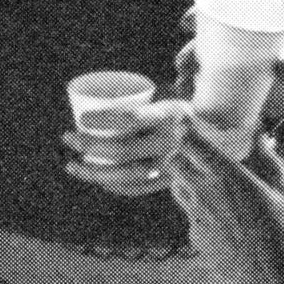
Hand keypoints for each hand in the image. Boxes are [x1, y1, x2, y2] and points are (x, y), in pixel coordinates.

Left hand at [61, 99, 186, 195]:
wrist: (217, 136)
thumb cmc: (178, 107)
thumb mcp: (165, 94)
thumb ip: (138, 98)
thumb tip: (92, 96)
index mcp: (171, 113)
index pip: (131, 119)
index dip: (102, 120)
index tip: (80, 118)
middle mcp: (173, 141)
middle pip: (123, 150)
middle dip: (88, 145)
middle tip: (67, 137)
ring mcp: (173, 164)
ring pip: (127, 174)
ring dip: (94, 172)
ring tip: (71, 164)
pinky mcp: (171, 179)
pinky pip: (139, 188)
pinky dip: (115, 186)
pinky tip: (97, 181)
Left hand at [160, 110, 283, 283]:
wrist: (272, 283)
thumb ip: (269, 160)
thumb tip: (259, 136)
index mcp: (228, 177)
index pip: (192, 142)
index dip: (183, 125)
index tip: (183, 116)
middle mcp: (204, 193)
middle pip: (172, 161)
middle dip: (180, 153)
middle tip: (197, 153)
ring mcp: (195, 216)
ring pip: (176, 186)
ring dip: (186, 178)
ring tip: (210, 182)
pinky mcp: (194, 235)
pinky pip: (188, 212)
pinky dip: (198, 207)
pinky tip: (221, 215)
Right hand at [174, 9, 283, 140]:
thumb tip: (280, 66)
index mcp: (262, 27)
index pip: (229, 13)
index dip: (203, 14)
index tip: (188, 23)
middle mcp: (246, 43)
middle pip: (210, 40)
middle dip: (191, 50)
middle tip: (186, 64)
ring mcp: (240, 66)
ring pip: (207, 63)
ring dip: (189, 71)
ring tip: (184, 83)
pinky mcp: (237, 87)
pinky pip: (211, 86)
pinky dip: (197, 90)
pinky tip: (188, 97)